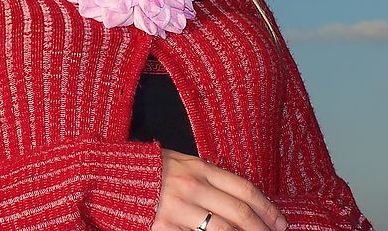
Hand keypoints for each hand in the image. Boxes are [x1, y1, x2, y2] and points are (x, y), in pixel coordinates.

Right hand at [151, 148, 287, 230]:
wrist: (108, 175)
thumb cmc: (148, 170)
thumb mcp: (182, 163)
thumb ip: (208, 177)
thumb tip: (238, 197)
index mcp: (199, 168)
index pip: (244, 189)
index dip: (267, 208)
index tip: (280, 223)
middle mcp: (192, 187)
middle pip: (238, 213)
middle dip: (261, 230)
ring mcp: (177, 209)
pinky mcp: (162, 228)